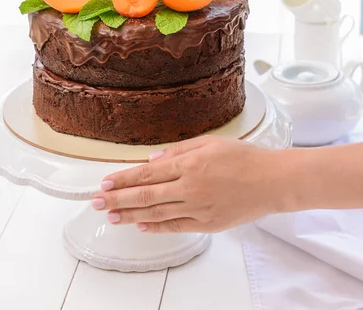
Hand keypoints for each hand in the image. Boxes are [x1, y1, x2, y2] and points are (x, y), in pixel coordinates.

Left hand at [92, 135, 288, 232]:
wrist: (272, 181)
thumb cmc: (243, 157)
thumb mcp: (210, 143)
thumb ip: (179, 150)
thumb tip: (153, 160)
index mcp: (189, 164)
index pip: (147, 174)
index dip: (123, 179)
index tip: (105, 183)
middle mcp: (189, 188)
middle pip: (145, 196)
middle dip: (117, 198)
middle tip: (96, 202)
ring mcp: (198, 208)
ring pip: (156, 214)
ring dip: (131, 215)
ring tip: (111, 216)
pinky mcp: (208, 224)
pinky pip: (176, 227)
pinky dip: (156, 227)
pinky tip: (141, 225)